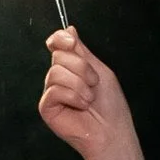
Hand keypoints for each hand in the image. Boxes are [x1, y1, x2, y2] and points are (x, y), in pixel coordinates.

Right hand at [37, 28, 149, 159]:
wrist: (112, 131)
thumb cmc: (110, 105)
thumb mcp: (100, 70)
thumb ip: (82, 51)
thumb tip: (69, 28)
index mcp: (71, 67)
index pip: (56, 44)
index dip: (60, 39)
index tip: (72, 42)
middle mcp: (59, 78)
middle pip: (59, 56)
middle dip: (82, 68)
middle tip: (94, 85)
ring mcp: (51, 93)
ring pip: (56, 72)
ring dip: (79, 84)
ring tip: (89, 99)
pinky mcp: (47, 107)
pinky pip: (53, 90)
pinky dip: (72, 96)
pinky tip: (81, 107)